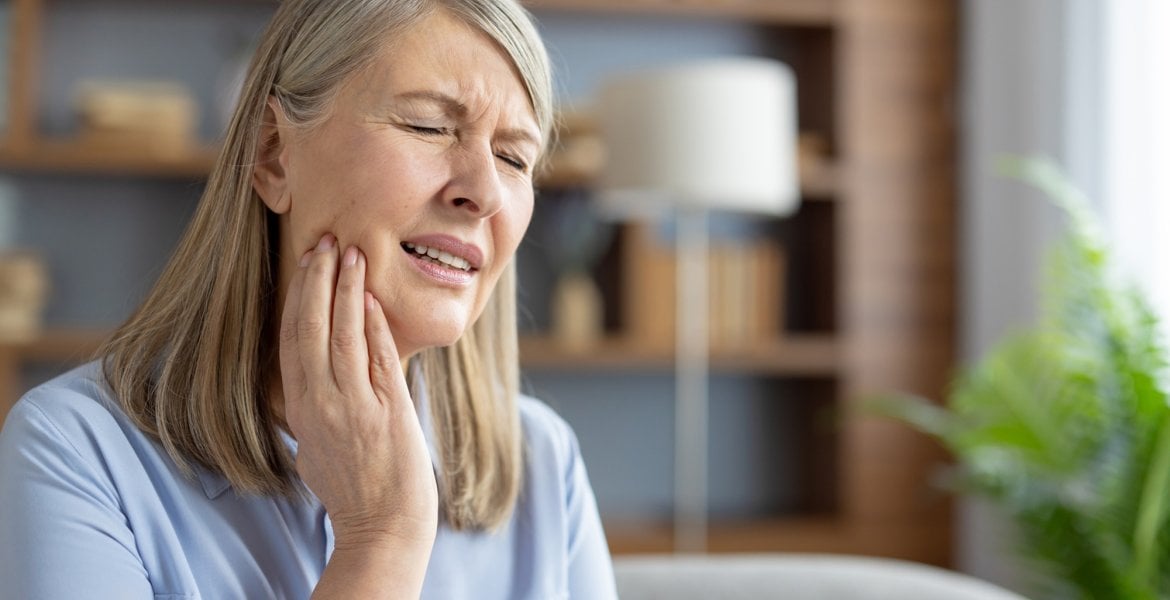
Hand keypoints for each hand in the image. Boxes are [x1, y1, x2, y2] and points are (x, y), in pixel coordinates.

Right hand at [279, 233, 437, 551]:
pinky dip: (373, 325)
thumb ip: (314, 412)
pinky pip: (377, 358)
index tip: (304, 264)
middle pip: (311, 328)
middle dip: (317, 280)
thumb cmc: (354, 491)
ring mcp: (352, 406)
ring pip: (343, 334)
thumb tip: (312, 386)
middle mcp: (320, 404)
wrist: (383, 527)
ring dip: (346, 290)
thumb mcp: (317, 448)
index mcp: (300, 410)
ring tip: (351, 252)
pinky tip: (372, 297)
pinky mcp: (386, 411)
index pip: (291, 340)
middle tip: (325, 240)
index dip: (297, 298)